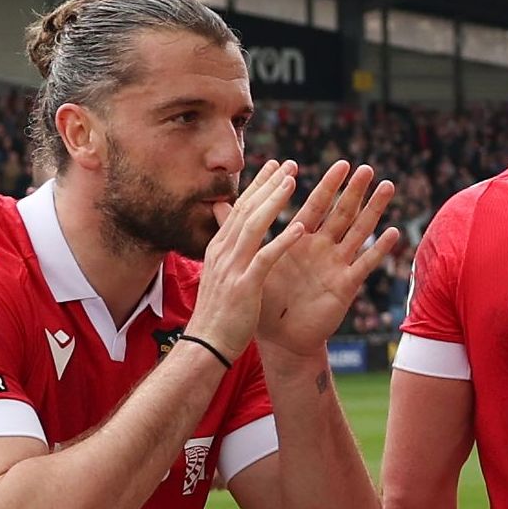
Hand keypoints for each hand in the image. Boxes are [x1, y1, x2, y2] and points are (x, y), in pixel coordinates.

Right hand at [182, 160, 300, 359]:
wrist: (207, 344)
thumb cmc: (219, 313)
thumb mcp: (220, 275)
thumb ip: (227, 251)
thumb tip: (231, 234)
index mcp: (219, 248)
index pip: (239, 209)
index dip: (258, 186)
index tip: (276, 167)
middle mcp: (223, 252)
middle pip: (247, 209)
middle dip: (269, 184)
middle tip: (290, 163)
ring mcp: (232, 267)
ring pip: (255, 226)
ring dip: (275, 202)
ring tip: (295, 181)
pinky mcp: (245, 286)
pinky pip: (266, 259)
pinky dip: (282, 241)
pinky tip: (300, 227)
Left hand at [254, 161, 403, 359]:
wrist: (279, 339)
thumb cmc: (264, 300)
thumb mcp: (249, 259)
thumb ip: (238, 229)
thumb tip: (218, 202)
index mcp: (300, 240)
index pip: (315, 205)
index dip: (327, 184)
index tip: (339, 163)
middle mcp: (322, 248)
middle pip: (341, 212)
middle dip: (353, 190)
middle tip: (365, 167)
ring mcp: (336, 265)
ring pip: (358, 231)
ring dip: (373, 209)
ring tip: (387, 186)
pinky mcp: (345, 285)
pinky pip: (364, 264)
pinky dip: (378, 249)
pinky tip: (393, 233)